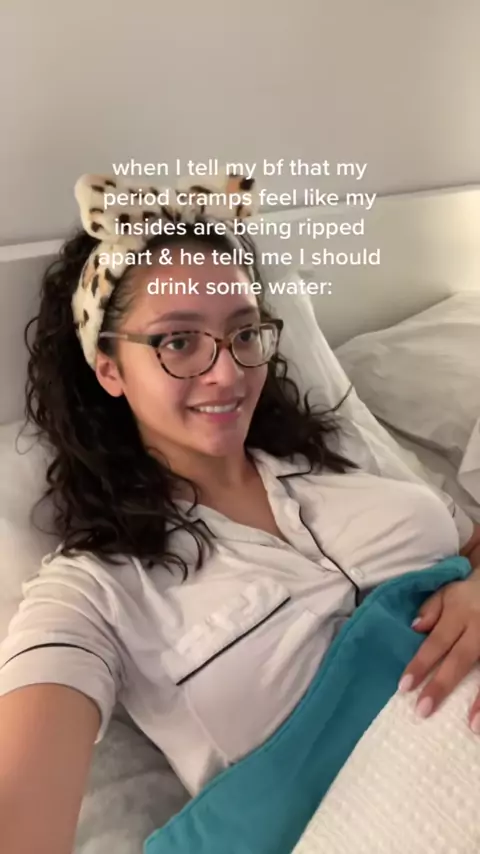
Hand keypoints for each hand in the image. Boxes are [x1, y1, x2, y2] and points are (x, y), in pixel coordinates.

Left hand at [398, 573, 479, 732]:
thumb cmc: (470, 594)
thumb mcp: (448, 592)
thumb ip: (431, 609)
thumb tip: (414, 628)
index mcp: (461, 612)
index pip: (437, 641)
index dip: (421, 664)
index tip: (404, 686)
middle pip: (461, 659)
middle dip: (442, 685)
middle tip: (423, 710)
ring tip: (472, 725)